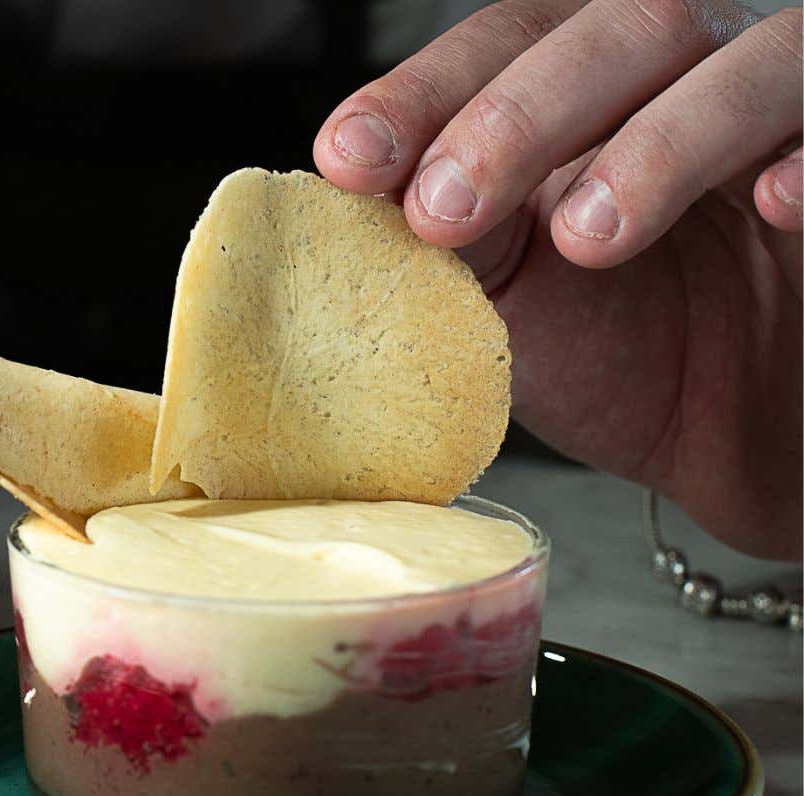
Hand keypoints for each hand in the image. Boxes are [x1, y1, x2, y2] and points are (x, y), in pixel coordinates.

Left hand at [315, 0, 801, 557]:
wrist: (740, 440)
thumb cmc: (623, 360)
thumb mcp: (511, 300)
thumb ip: (456, 231)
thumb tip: (362, 182)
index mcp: (586, 95)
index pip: (506, 43)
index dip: (426, 92)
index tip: (350, 159)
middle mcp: (686, 78)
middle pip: (620, 28)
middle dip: (518, 115)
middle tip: (445, 206)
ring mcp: (786, 115)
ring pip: (748, 61)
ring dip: (657, 142)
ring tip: (586, 239)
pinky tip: (772, 204)